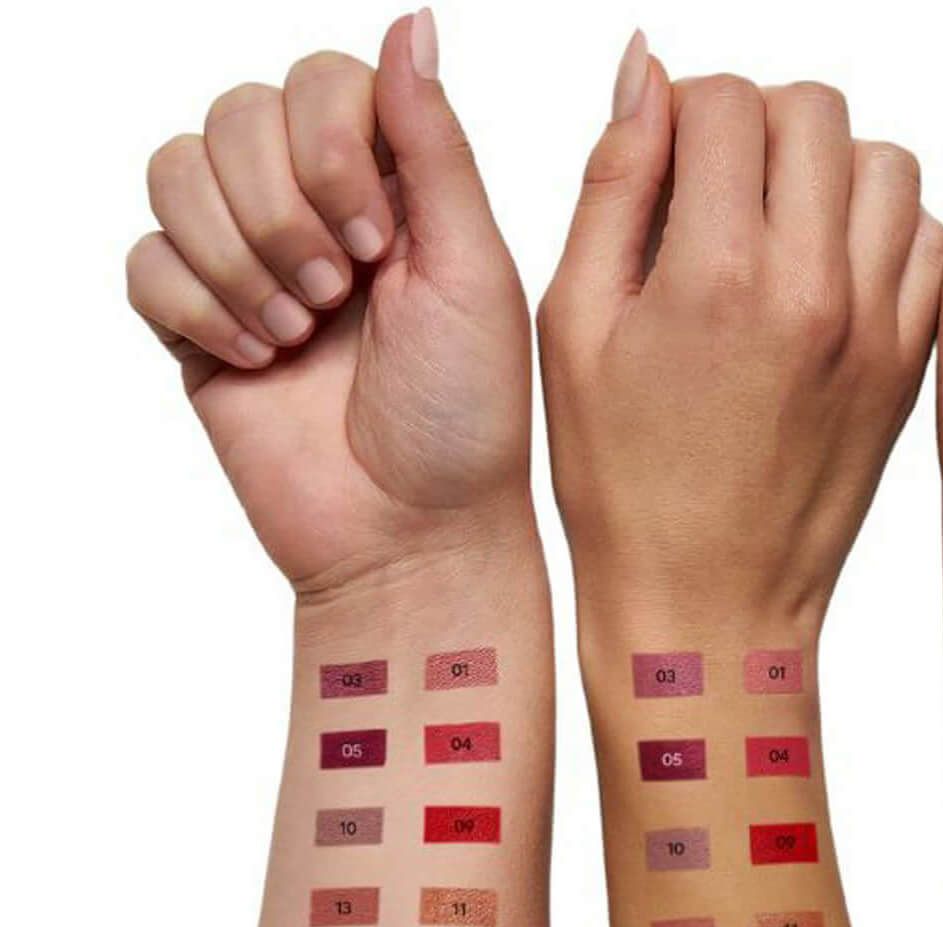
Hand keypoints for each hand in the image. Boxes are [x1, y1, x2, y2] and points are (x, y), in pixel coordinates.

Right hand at [126, 11, 531, 591]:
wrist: (412, 535)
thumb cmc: (464, 418)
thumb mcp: (472, 270)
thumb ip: (435, 146)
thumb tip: (414, 21)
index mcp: (393, 192)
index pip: (320, 82)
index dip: (329, 145)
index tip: (374, 242)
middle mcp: (316, 214)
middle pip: (236, 114)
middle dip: (282, 209)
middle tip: (337, 297)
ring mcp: (251, 267)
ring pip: (175, 171)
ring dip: (239, 256)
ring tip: (298, 333)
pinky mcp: (197, 326)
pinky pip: (144, 260)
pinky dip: (197, 307)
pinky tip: (258, 360)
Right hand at [539, 36, 942, 631]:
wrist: (708, 607)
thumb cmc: (625, 489)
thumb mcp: (575, 330)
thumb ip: (613, 186)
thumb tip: (647, 73)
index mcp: (717, 277)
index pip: (726, 99)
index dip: (682, 110)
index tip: (666, 160)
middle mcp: (813, 291)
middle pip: (815, 110)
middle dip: (757, 122)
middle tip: (719, 184)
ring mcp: (875, 330)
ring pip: (885, 164)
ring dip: (827, 168)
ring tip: (776, 225)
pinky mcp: (907, 365)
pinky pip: (926, 243)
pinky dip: (881, 230)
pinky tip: (826, 270)